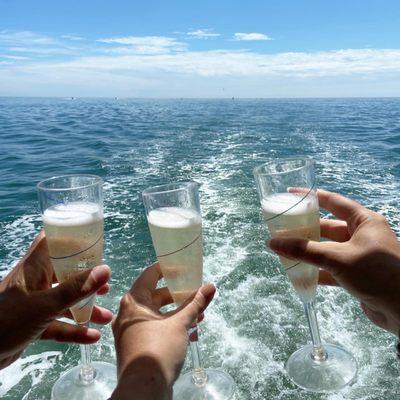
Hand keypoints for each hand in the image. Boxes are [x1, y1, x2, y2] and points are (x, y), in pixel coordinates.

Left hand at [0, 231, 111, 368]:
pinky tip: (92, 336)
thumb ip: (76, 288)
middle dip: (86, 281)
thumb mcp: (46, 305)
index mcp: (34, 267)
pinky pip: (57, 323)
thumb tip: (106, 270)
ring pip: (64, 301)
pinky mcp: (32, 324)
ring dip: (84, 308)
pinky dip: (73, 329)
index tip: (94, 243)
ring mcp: (33, 303)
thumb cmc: (8, 320)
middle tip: (105, 286)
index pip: (53, 242)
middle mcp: (35, 281)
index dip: (72, 238)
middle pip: (64, 274)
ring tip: (105, 317)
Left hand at [111, 263, 215, 399]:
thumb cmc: (159, 349)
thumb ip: (196, 304)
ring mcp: (132, 331)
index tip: (184, 266)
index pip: (150, 274)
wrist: (143, 390)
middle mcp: (129, 313)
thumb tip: (211, 286)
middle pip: (157, 295)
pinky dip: (172, 327)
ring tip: (200, 315)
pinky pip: (157, 329)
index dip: (167, 268)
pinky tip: (192, 332)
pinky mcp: (138, 346)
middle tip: (198, 294)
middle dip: (180, 296)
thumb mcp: (180, 323)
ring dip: (179, 313)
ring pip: (159, 314)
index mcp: (134, 302)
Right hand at [268, 189, 399, 334]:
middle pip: (327, 227)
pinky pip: (331, 268)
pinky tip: (301, 274)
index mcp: (364, 221)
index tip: (290, 193)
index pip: (333, 201)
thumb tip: (273, 243)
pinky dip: (317, 271)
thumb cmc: (375, 273)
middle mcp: (362, 235)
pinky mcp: (357, 274)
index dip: (311, 196)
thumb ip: (305, 250)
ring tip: (286, 251)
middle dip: (305, 230)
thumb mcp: (337, 258)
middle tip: (282, 230)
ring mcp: (360, 255)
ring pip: (328, 249)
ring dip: (309, 252)